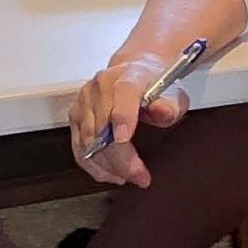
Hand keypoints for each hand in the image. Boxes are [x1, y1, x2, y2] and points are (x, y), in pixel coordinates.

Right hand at [67, 53, 190, 188]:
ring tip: (128, 176)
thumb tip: (164, 112)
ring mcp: (85, 100)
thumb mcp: (172, 93)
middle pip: (104, 127)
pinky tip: (108, 174)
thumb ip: (170, 105)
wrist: (136, 69)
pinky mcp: (75, 113)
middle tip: (140, 177)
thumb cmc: (155, 85)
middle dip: (122, 159)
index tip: (124, 139)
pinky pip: (78, 146)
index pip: (123, 95)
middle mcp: (101, 85)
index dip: (122, 117)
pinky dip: (93, 165)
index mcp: (128, 76)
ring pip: (89, 141)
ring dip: (108, 166)